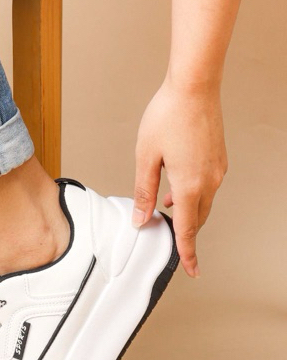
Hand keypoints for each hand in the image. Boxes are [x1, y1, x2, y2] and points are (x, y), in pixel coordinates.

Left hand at [133, 76, 227, 277]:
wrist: (194, 87)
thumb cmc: (166, 117)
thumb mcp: (145, 157)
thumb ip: (143, 191)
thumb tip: (140, 218)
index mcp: (189, 185)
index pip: (187, 228)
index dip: (187, 252)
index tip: (192, 271)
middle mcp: (209, 181)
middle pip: (196, 218)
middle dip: (184, 232)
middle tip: (168, 240)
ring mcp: (217, 169)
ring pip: (202, 202)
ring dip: (185, 211)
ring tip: (163, 211)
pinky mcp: (218, 159)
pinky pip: (206, 187)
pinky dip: (191, 195)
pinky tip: (173, 189)